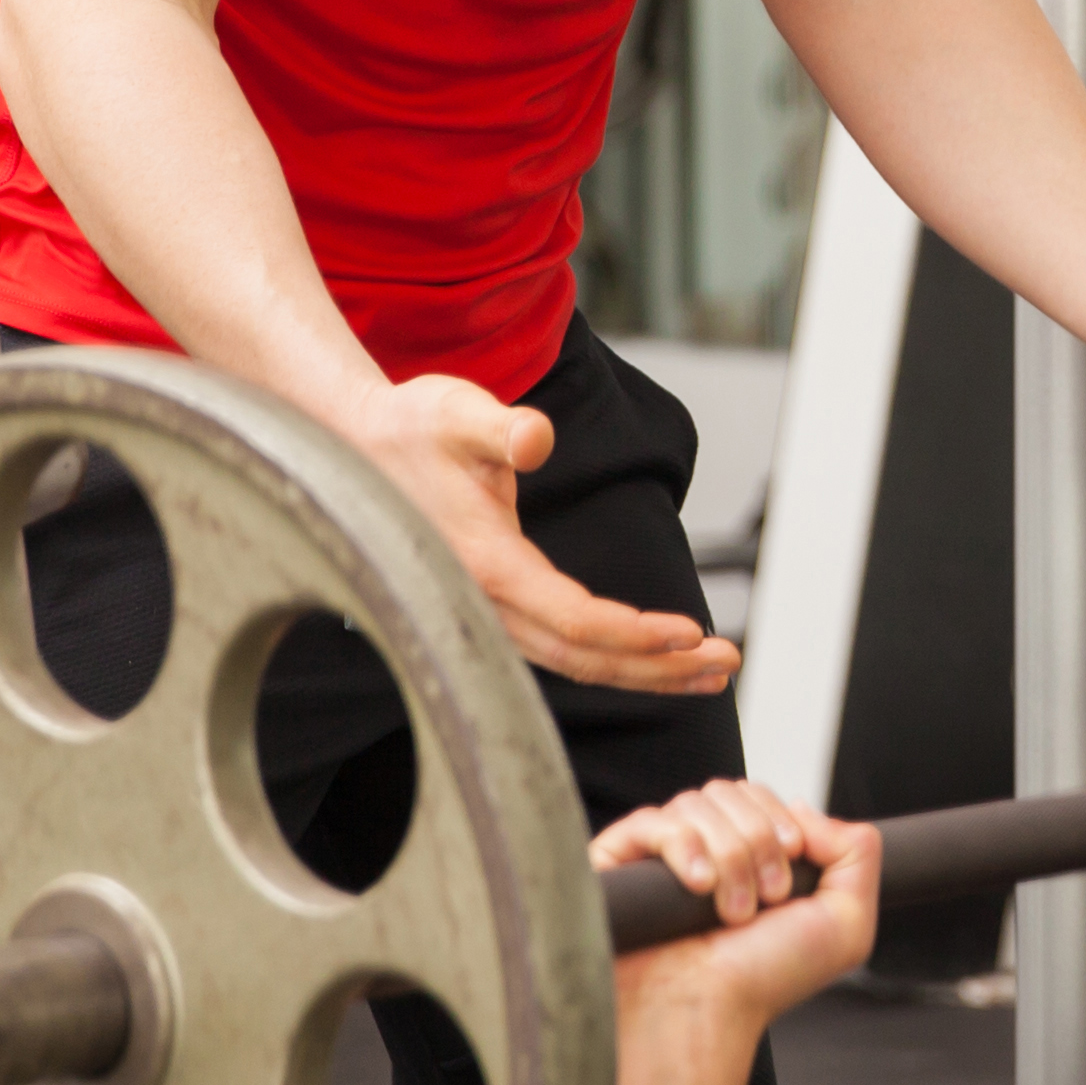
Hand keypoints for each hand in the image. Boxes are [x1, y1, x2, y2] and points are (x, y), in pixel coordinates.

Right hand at [341, 374, 737, 694]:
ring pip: (577, 663)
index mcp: (489, 566)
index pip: (575, 619)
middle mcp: (488, 604)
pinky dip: (615, 659)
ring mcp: (489, 614)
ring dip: (647, 671)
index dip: (635, 633)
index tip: (690, 633)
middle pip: (586, 658)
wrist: (358, 447)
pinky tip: (656, 660)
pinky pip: (563, 649)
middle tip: (728, 662)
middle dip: (661, 667)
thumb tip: (536, 438)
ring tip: (711, 672)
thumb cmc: (413, 427)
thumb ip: (501, 426)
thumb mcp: (458, 412)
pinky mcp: (496, 609)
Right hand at [592, 778, 880, 1021]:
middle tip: (765, 901)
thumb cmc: (763, 979)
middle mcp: (703, 850)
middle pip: (730, 792)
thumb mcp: (847, 922)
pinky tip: (697, 886)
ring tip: (729, 911)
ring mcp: (658, 856)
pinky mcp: (618, 862)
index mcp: (748, 856)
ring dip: (728, 856)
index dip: (781, 823)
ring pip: (696, 803)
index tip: (790, 869)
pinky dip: (684, 847)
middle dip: (758, 842)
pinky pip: (651, 821)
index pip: (759, 797)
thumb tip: (804, 807)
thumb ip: (857, 851)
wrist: (705, 1014)